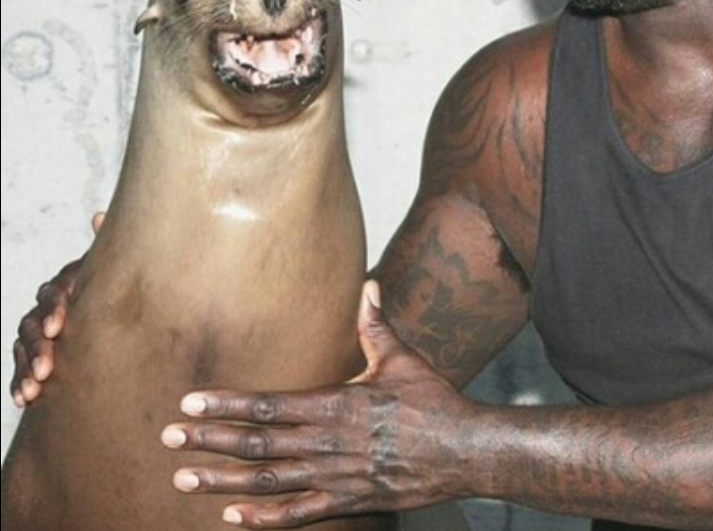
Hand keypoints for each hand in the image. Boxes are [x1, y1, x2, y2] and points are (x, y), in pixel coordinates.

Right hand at [10, 213, 98, 405]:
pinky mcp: (34, 354)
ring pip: (24, 348)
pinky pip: (21, 369)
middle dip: (38, 348)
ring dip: (26, 369)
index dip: (53, 309)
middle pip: (32, 325)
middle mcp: (46, 306)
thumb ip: (108, 247)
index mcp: (66, 285)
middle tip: (47, 369)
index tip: (57, 328)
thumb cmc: (118, 287)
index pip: (53, 293)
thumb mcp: (117, 269)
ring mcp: (36, 331)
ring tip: (35, 389)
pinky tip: (23, 400)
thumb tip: (99, 216)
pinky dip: (19, 383)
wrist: (116, 312)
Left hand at [160, 280, 477, 527]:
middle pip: (256, 444)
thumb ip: (375, 326)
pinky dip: (263, 519)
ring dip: (222, 482)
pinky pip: (298, 515)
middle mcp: (328, 442)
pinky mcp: (349, 501)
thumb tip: (369, 285)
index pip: (268, 405)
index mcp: (336, 404)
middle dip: (208, 441)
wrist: (464, 449)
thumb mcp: (402, 358)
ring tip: (184, 479)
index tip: (190, 404)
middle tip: (168, 439)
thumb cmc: (433, 400)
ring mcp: (335, 476)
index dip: (226, 404)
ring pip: (267, 481)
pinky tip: (232, 517)